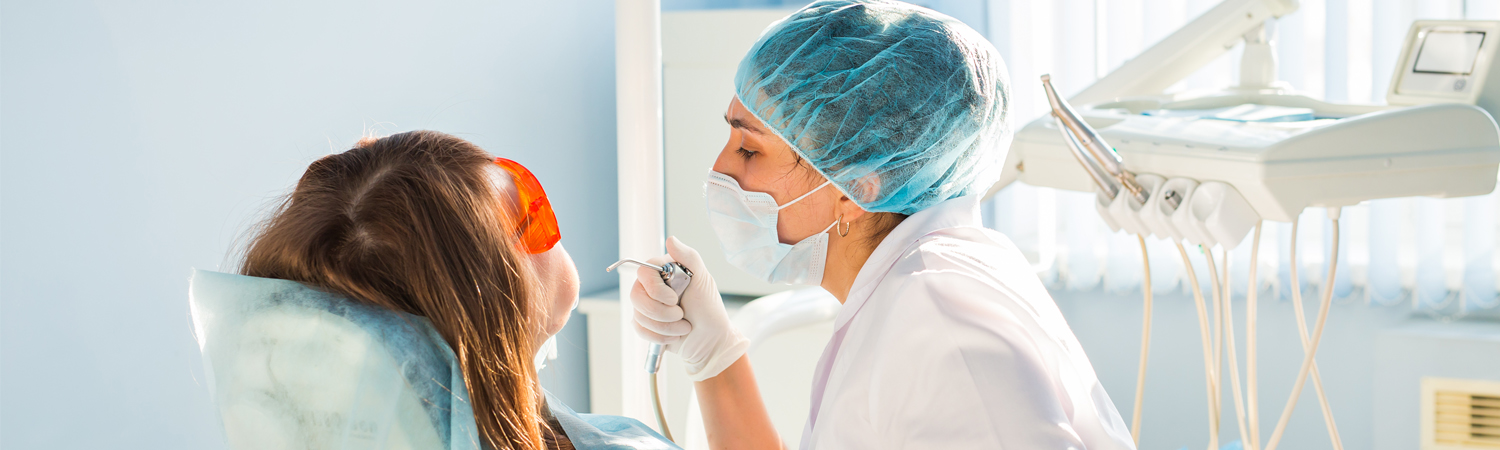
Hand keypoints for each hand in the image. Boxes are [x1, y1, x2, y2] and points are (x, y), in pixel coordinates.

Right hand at [630, 236, 749, 380]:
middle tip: (681, 314)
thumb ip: (688, 257)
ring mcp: (647, 305)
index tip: (674, 299)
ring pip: (638, 315)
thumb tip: (670, 240)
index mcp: (663, 271)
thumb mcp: (703, 279)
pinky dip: (659, 336)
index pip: (643, 272)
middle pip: (635, 296)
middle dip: (661, 312)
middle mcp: (652, 286)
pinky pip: (639, 329)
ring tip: (683, 325)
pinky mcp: (645, 323)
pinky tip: (674, 335)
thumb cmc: (709, 308)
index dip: (656, 290)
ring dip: (664, 326)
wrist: (710, 340)